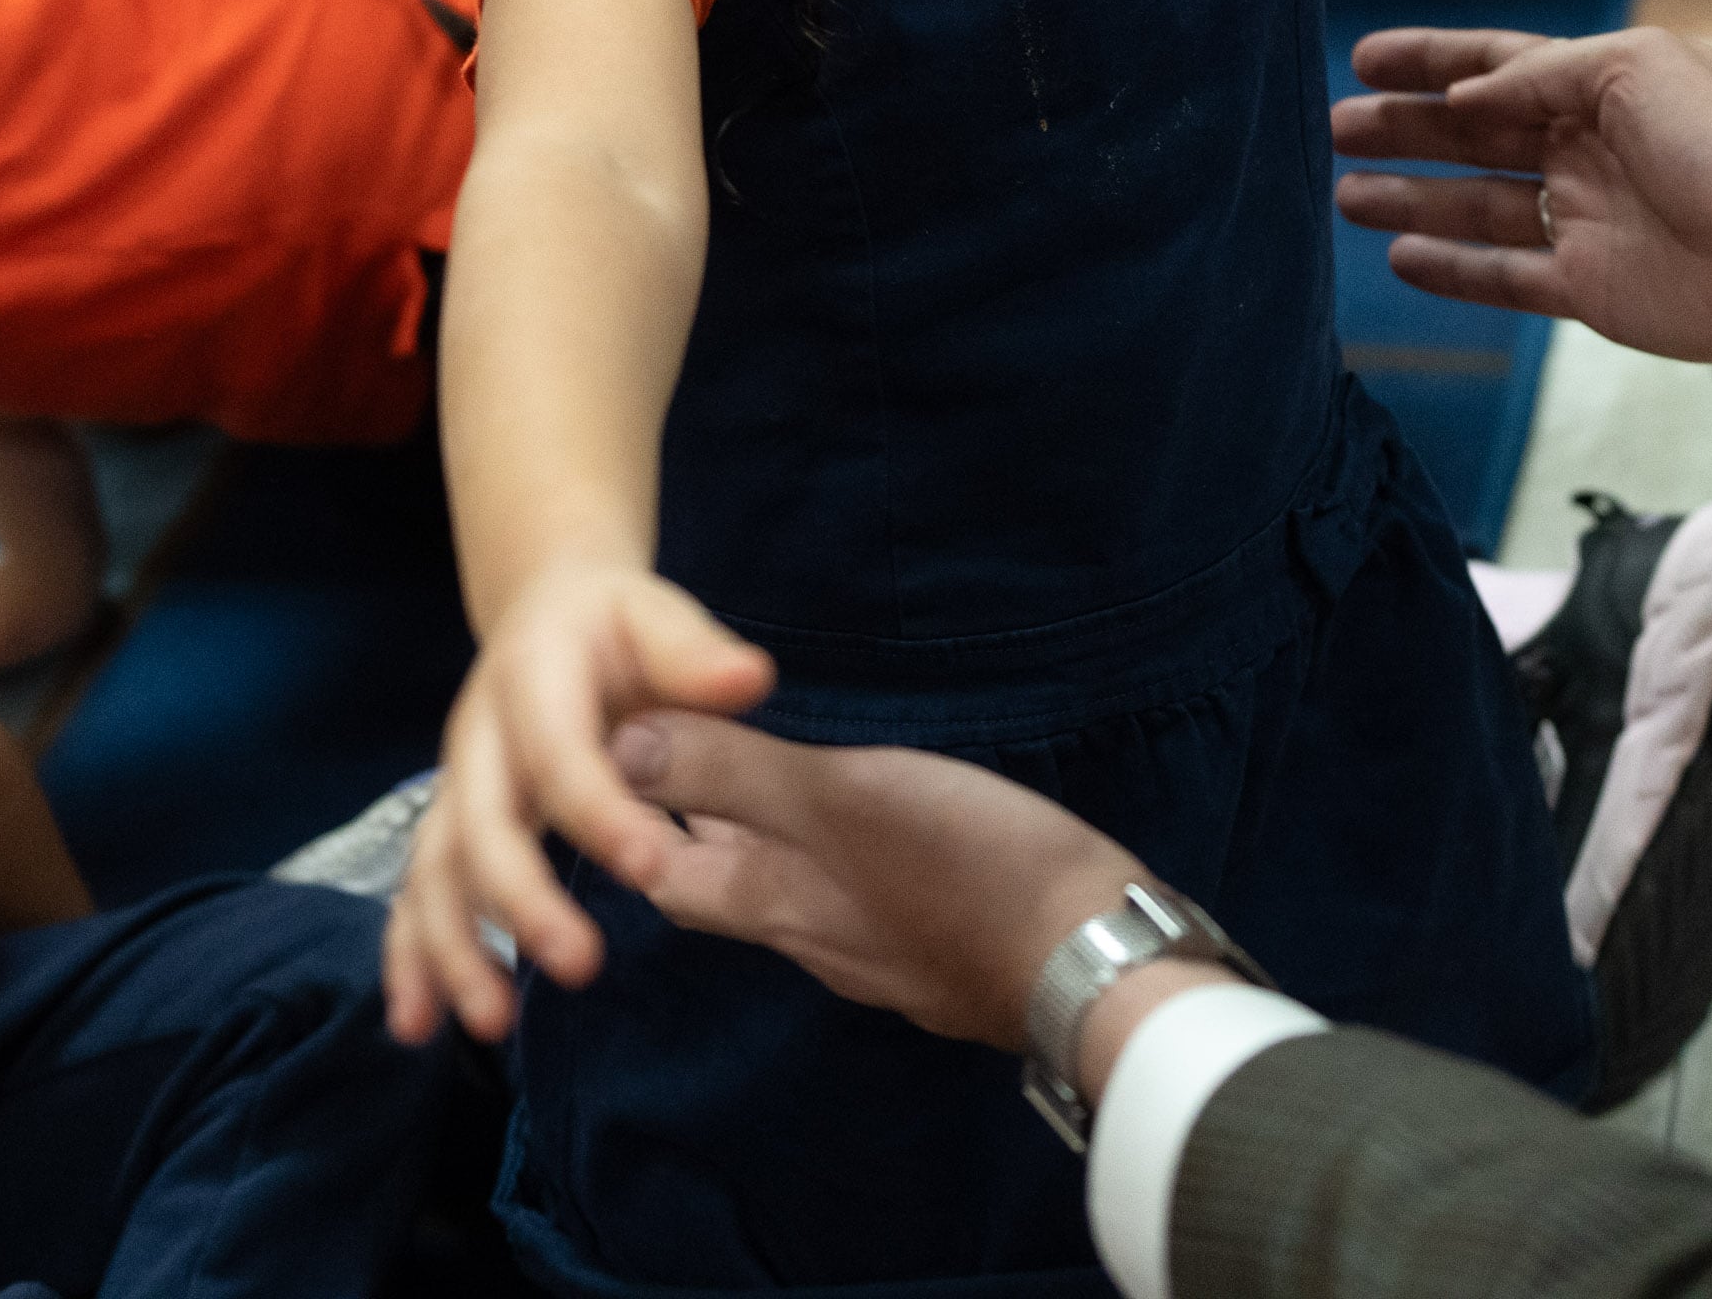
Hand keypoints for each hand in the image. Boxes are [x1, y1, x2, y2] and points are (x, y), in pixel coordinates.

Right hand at [385, 560, 772, 1044]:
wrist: (546, 612)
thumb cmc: (617, 627)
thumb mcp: (656, 617)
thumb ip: (695, 656)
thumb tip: (750, 679)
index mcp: (531, 677)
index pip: (559, 752)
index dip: (598, 810)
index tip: (649, 868)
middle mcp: (476, 737)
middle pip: (484, 825)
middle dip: (523, 899)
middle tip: (580, 965)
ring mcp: (454, 787)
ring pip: (436, 873)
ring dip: (456, 950)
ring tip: (494, 1024)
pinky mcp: (445, 829)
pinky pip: (416, 897)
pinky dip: (411, 960)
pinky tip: (419, 1025)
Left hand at [608, 711, 1148, 1051]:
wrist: (1095, 963)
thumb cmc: (969, 871)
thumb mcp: (840, 800)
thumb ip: (732, 775)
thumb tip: (616, 748)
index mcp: (775, 903)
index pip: (660, 871)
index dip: (627, 817)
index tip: (618, 750)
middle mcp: (813, 940)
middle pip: (723, 889)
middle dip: (693, 828)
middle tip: (686, 751)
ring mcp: (879, 956)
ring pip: (795, 897)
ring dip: (771, 842)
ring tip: (771, 777)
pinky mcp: (939, 951)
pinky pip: (861, 905)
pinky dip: (841, 863)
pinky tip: (875, 834)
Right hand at [1332, 26, 1711, 365]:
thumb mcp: (1631, 69)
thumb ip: (1538, 78)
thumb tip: (1462, 100)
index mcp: (1600, 87)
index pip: (1495, 67)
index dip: (1430, 60)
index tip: (1364, 55)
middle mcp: (1587, 151)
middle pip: (1474, 137)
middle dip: (1404, 129)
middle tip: (1335, 125)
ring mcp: (1587, 221)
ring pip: (1478, 207)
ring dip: (1412, 198)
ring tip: (1344, 193)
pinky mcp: (1591, 289)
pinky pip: (1504, 276)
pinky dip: (1452, 267)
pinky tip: (1401, 255)